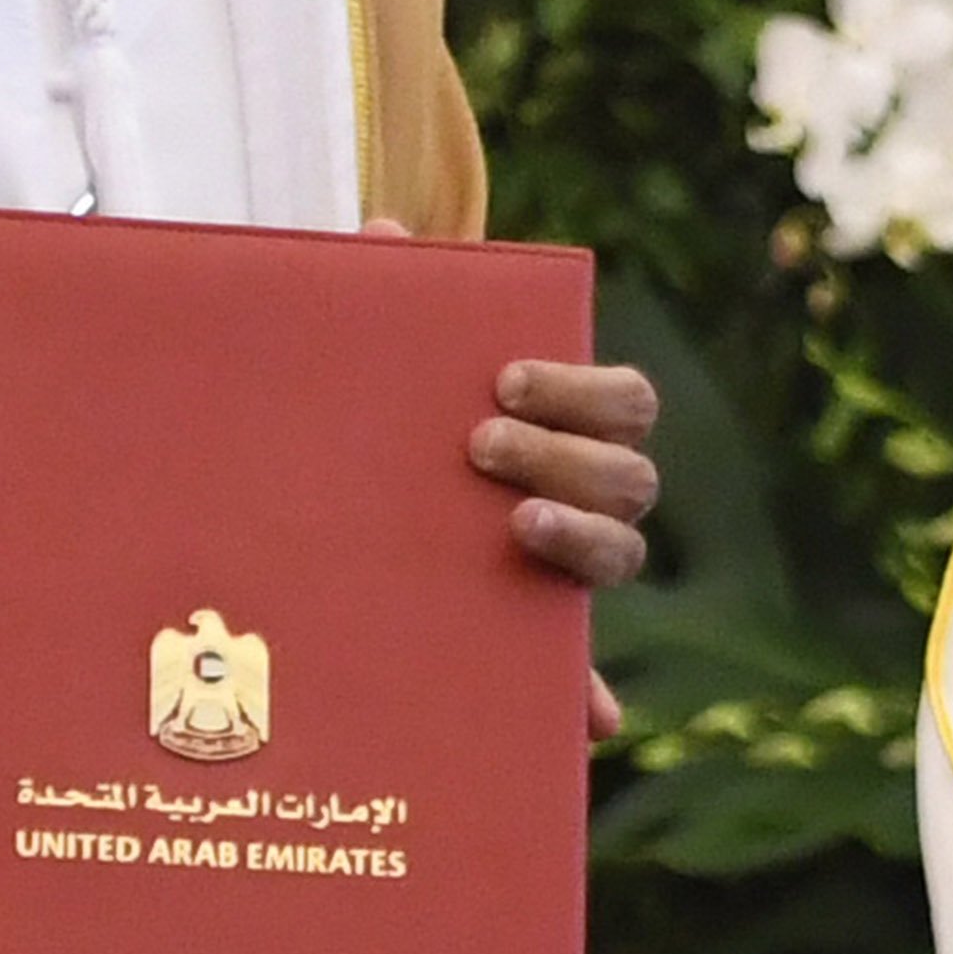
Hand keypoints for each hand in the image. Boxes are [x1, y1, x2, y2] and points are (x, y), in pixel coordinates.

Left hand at [365, 222, 660, 738]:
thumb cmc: (371, 423)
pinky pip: (575, 679)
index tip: (504, 380)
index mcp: (562, 426)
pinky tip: (591, 718)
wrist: (321, 514)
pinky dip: (592, 698)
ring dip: (582, 540)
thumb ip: (382, 295)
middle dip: (569, 455)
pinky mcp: (526, 641)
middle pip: (631, 476)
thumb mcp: (369, 365)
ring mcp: (560, 572)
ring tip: (510, 526)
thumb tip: (385, 234)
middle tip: (480, 444)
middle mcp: (580, 499)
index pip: (625, 402)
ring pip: (621, 555)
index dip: (582, 389)